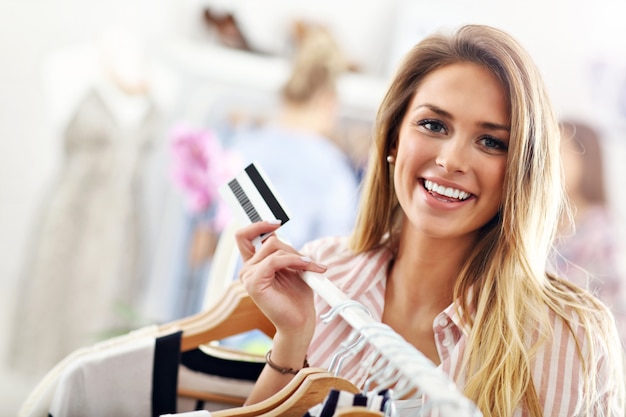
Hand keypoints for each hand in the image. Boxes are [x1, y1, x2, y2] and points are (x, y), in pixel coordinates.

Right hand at [235, 220, 326, 340]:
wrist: (300, 323)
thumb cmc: (298, 297)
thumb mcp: (293, 267)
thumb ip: (284, 251)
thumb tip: (279, 235)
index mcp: (254, 264)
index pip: (244, 236)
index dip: (257, 224)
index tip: (276, 222)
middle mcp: (247, 269)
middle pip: (268, 240)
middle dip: (292, 247)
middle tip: (308, 261)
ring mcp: (248, 276)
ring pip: (274, 247)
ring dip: (297, 256)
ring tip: (312, 268)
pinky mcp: (253, 283)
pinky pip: (275, 260)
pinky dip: (294, 261)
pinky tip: (307, 267)